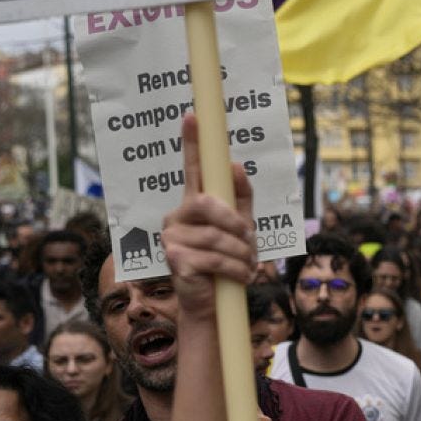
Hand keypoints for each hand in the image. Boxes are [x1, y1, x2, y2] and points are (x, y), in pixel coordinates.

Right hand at [160, 113, 256, 321]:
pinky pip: (214, 258)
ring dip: (241, 254)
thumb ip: (241, 199)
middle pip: (208, 203)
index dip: (193, 143)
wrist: (215, 304)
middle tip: (249, 242)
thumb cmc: (228, 262)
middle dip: (236, 224)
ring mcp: (171, 236)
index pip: (193, 168)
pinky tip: (239, 277)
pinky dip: (236, 270)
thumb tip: (237, 165)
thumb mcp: (242, 229)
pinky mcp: (174, 259)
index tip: (193, 116)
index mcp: (194, 205)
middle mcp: (177, 216)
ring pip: (217, 236)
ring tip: (247, 266)